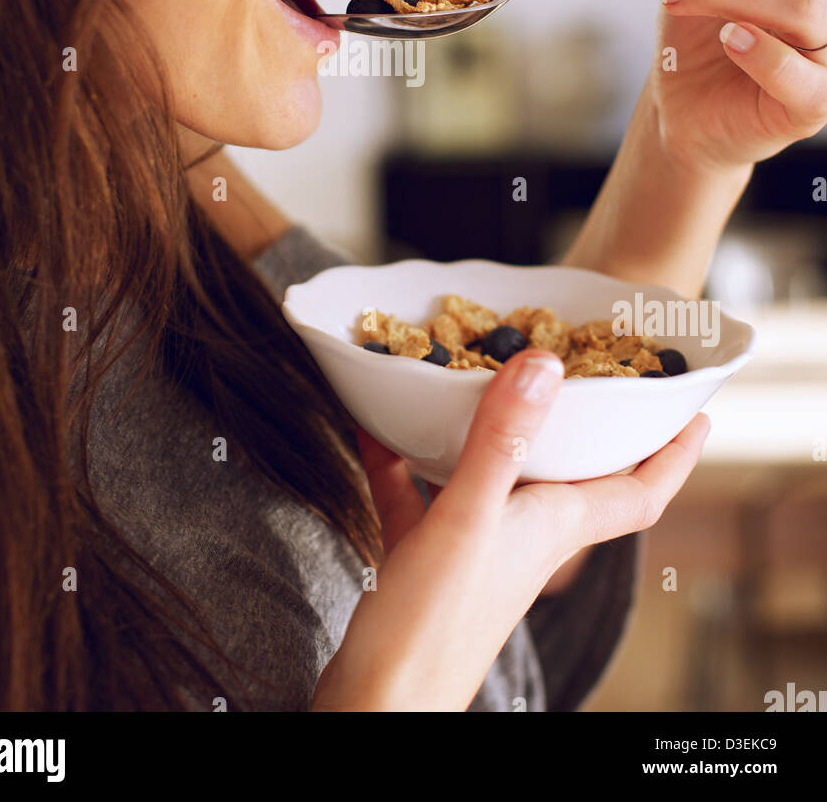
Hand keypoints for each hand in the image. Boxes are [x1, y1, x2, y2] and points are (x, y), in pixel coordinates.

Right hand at [311, 349, 708, 711]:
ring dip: (490, 427)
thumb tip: (544, 366)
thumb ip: (503, 442)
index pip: (640, 490)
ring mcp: (475, 547)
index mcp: (553, 526)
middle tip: (585, 365)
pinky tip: (377, 425)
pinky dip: (404, 459)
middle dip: (585, 423)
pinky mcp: (426, 559)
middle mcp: (524, 534)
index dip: (673, 453)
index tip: (693, 410)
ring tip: (479, 372)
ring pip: (494, 474)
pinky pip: (422, 493)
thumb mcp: (468, 519)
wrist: (377, 704)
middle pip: (573, 474)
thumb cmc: (432, 628)